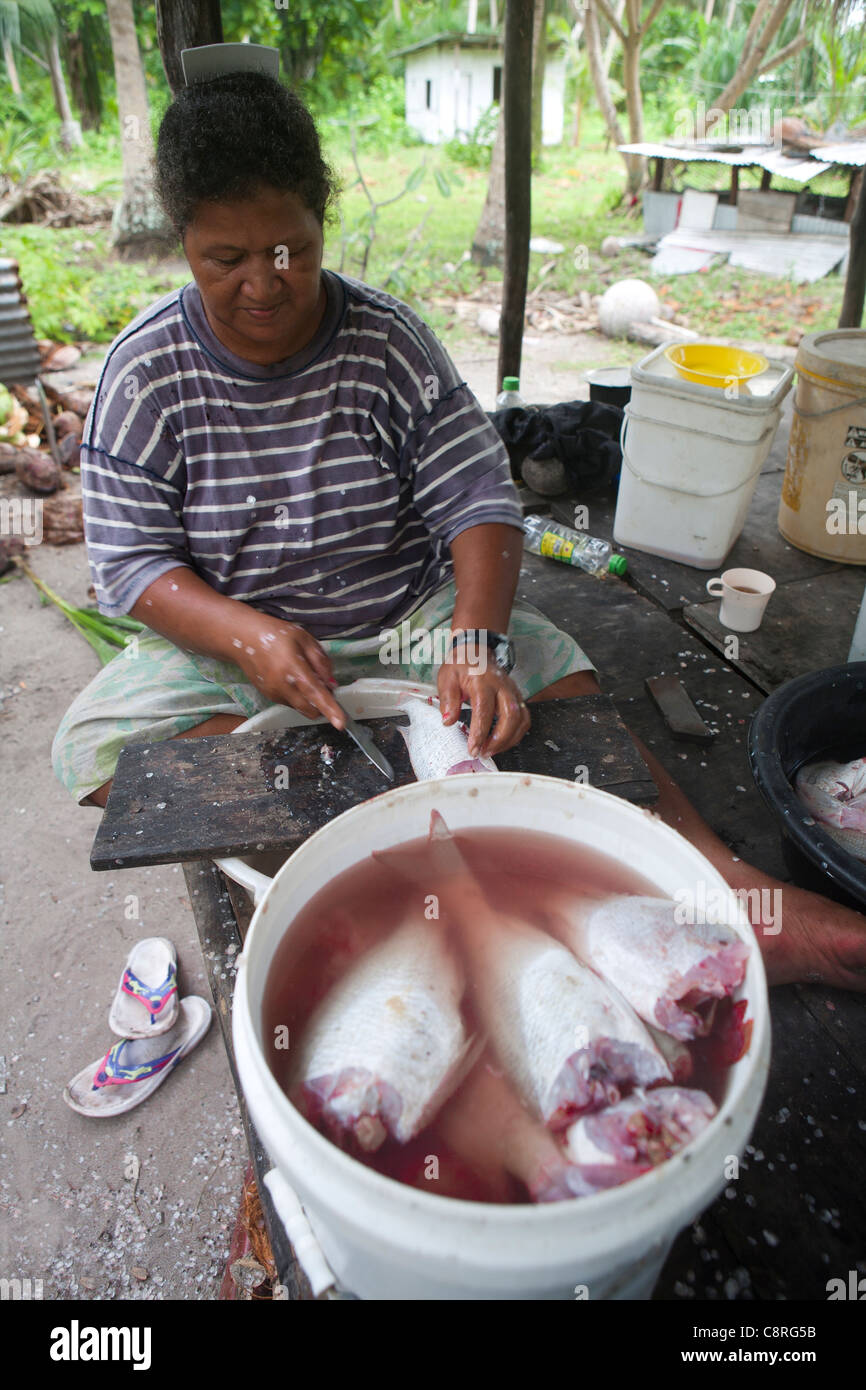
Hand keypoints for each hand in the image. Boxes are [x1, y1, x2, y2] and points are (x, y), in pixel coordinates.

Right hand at [232, 612, 345, 729]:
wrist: (244, 638)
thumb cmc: (277, 635)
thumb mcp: (305, 639)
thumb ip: (321, 662)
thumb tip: (332, 685)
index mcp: (293, 668)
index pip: (315, 693)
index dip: (330, 709)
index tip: (340, 723)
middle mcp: (281, 685)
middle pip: (309, 709)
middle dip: (322, 705)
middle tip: (323, 683)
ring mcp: (273, 693)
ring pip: (300, 708)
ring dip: (309, 700)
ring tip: (302, 675)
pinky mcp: (268, 697)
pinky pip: (291, 703)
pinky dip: (298, 696)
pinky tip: (291, 678)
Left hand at [437, 658, 530, 757]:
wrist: (476, 650)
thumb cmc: (462, 665)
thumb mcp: (447, 678)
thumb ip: (448, 700)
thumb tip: (448, 721)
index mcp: (483, 681)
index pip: (484, 710)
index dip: (479, 732)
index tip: (473, 748)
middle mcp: (502, 686)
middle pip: (511, 716)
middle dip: (499, 740)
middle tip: (484, 752)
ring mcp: (513, 692)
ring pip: (521, 719)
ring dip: (509, 740)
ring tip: (492, 750)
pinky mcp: (517, 697)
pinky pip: (524, 718)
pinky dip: (516, 734)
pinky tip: (502, 742)